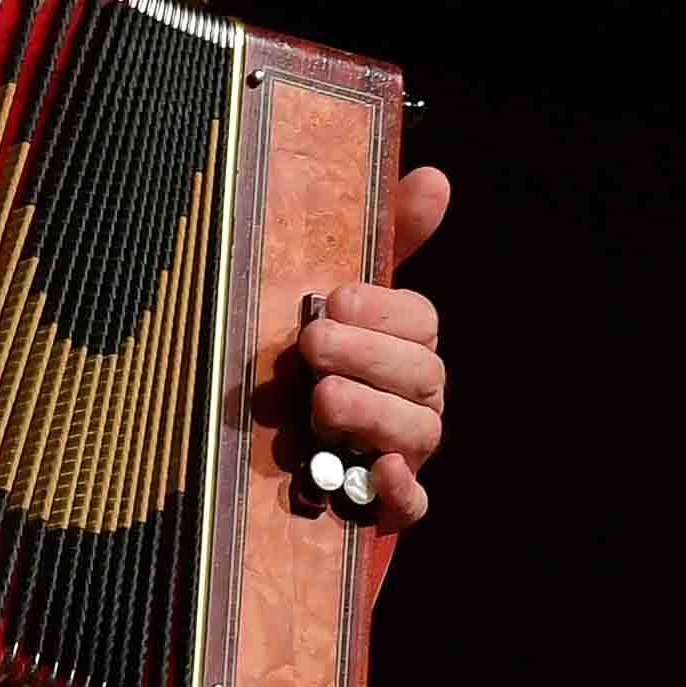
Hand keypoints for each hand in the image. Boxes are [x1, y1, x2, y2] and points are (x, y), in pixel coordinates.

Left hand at [300, 164, 450, 532]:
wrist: (250, 462)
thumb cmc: (303, 367)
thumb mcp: (332, 302)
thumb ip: (384, 241)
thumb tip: (435, 177)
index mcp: (402, 348)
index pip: (420, 322)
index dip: (382, 310)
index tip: (333, 298)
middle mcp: (409, 401)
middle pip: (422, 376)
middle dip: (368, 356)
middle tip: (312, 345)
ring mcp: (398, 456)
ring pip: (417, 435)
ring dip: (374, 413)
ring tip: (323, 401)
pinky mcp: (378, 509)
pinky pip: (411, 508)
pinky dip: (401, 491)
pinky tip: (378, 472)